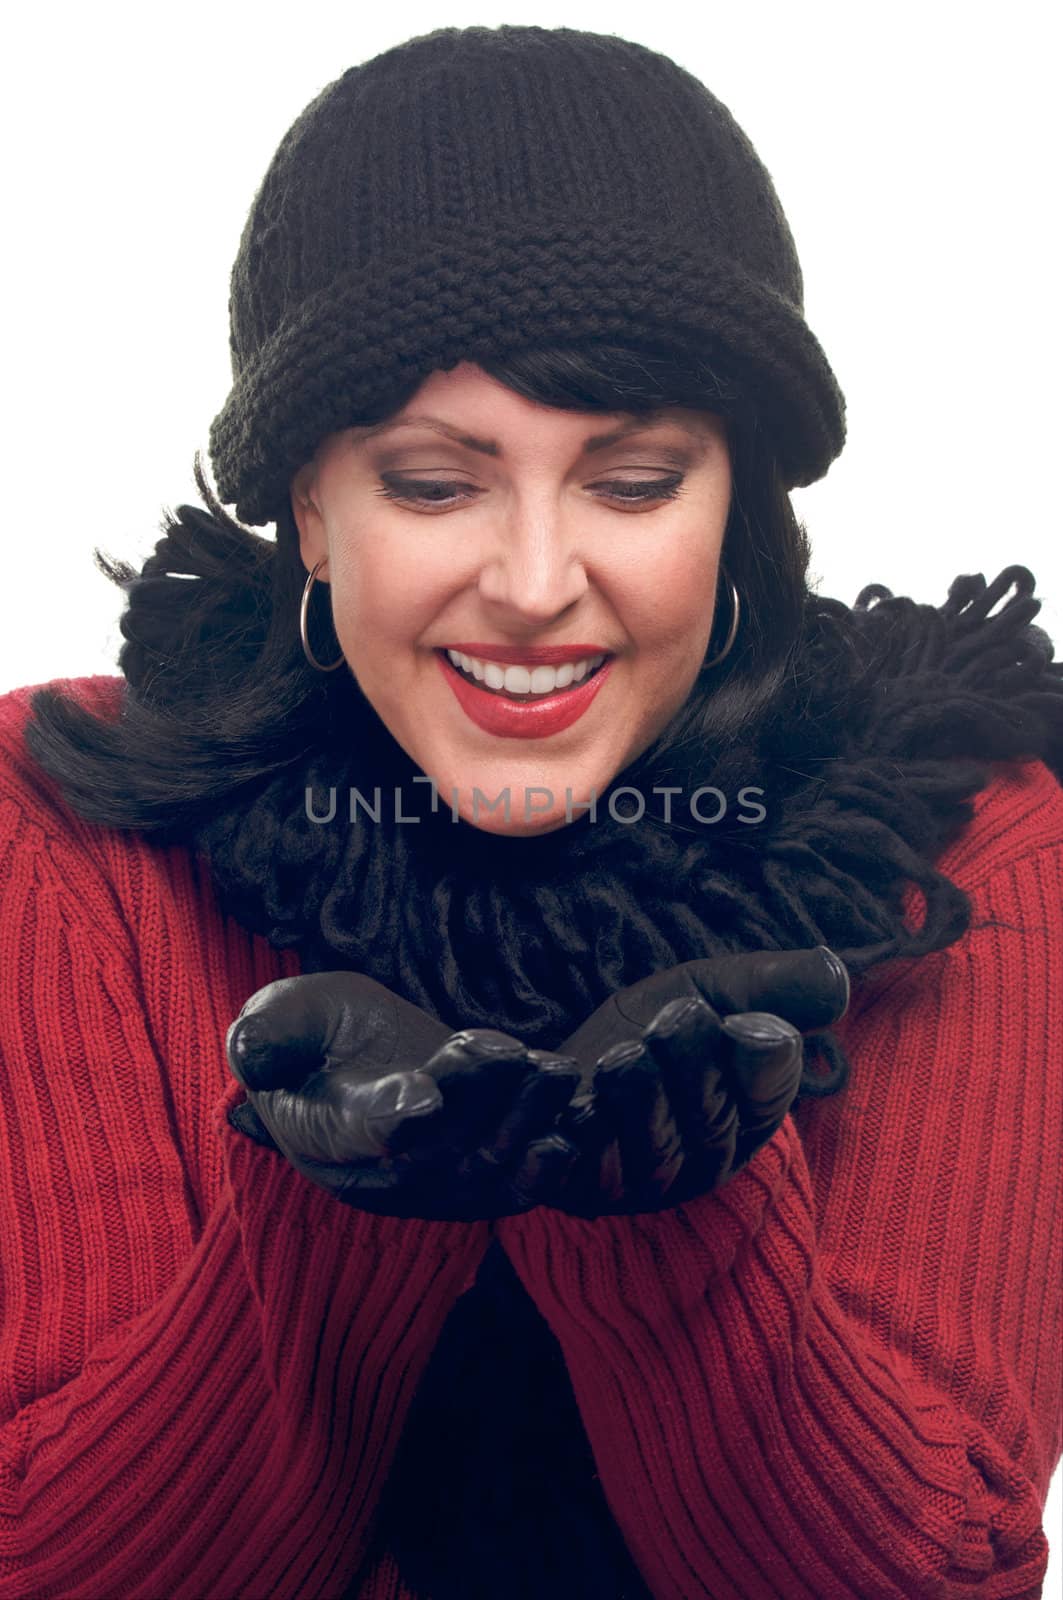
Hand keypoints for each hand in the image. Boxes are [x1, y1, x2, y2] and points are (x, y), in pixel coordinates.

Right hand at [224, 972, 582, 1219]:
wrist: (348, 1059)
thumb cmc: (310, 1032)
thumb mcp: (280, 1016)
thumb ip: (268, 1033)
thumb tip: (249, 1051)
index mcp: (319, 1134)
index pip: (354, 1132)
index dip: (389, 1115)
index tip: (424, 1094)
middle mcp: (375, 1173)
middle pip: (433, 1148)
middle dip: (480, 1102)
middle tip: (517, 1057)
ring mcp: (428, 1182)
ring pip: (482, 1162)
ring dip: (526, 1119)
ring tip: (559, 1072)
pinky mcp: (472, 1179)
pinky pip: (513, 1181)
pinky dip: (548, 1161)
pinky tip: (581, 1123)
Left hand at [539, 946, 850, 1216]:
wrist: (570, 1066)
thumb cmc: (655, 1027)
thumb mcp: (714, 991)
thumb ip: (774, 984)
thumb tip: (836, 974)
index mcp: (747, 1110)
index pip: (771, 1094)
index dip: (763, 1060)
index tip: (743, 1022)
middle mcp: (703, 1157)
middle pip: (712, 1120)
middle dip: (693, 1063)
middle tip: (673, 1017)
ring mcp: (643, 1181)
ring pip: (655, 1151)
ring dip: (639, 1098)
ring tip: (622, 1056)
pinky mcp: (580, 1188)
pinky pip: (583, 1175)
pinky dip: (576, 1142)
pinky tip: (570, 1109)